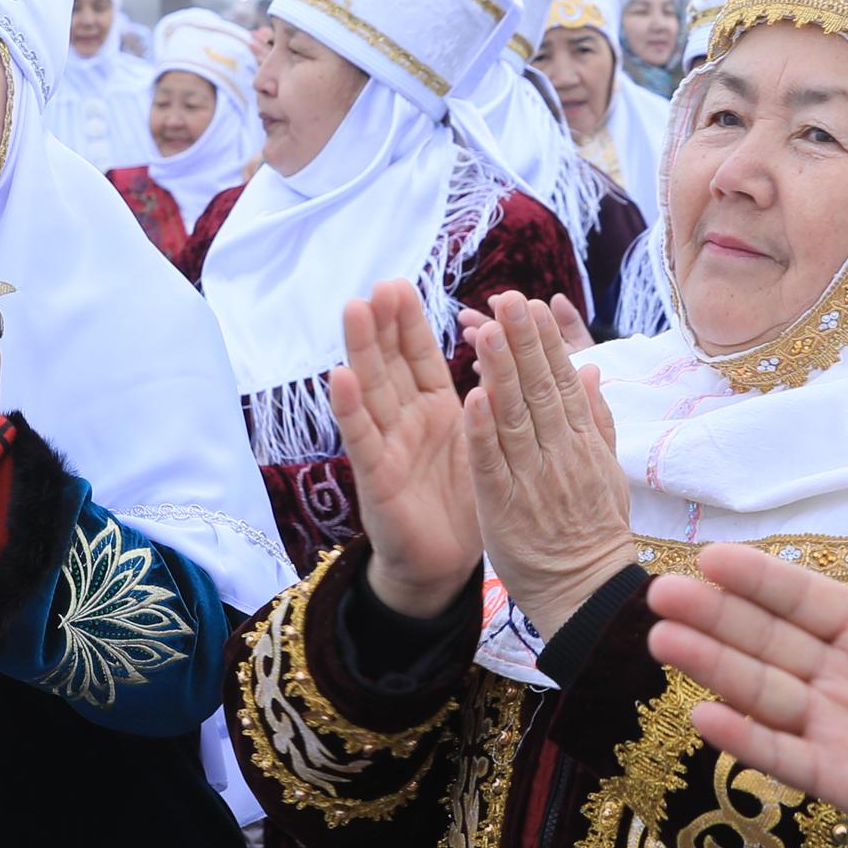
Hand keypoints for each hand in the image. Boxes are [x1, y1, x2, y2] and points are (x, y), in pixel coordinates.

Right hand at [326, 286, 479, 620]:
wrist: (444, 562)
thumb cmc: (463, 499)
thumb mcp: (482, 439)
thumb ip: (489, 394)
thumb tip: (509, 346)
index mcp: (435, 408)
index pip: (421, 355)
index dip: (410, 322)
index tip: (402, 284)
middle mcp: (405, 420)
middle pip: (390, 363)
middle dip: (384, 324)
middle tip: (380, 284)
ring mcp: (386, 445)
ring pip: (371, 390)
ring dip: (361, 350)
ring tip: (354, 310)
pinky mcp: (376, 477)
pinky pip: (362, 438)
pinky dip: (350, 408)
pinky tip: (339, 377)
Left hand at [462, 294, 635, 629]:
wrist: (586, 591)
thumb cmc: (592, 530)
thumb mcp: (606, 471)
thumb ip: (596, 419)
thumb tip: (591, 370)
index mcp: (582, 442)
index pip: (563, 381)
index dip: (546, 341)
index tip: (531, 304)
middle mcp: (560, 453)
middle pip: (540, 389)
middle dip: (523, 342)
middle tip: (508, 297)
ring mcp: (533, 479)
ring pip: (515, 417)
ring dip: (501, 372)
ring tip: (486, 330)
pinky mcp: (505, 506)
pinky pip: (493, 464)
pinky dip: (484, 431)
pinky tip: (473, 398)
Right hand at [648, 515, 847, 847]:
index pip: (801, 599)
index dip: (758, 579)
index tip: (711, 556)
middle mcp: (836, 675)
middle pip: (766, 639)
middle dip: (715, 616)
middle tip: (662, 593)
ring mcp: (832, 726)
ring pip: (763, 690)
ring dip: (713, 667)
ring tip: (665, 640)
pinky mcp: (838, 778)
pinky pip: (784, 756)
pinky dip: (746, 739)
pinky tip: (705, 716)